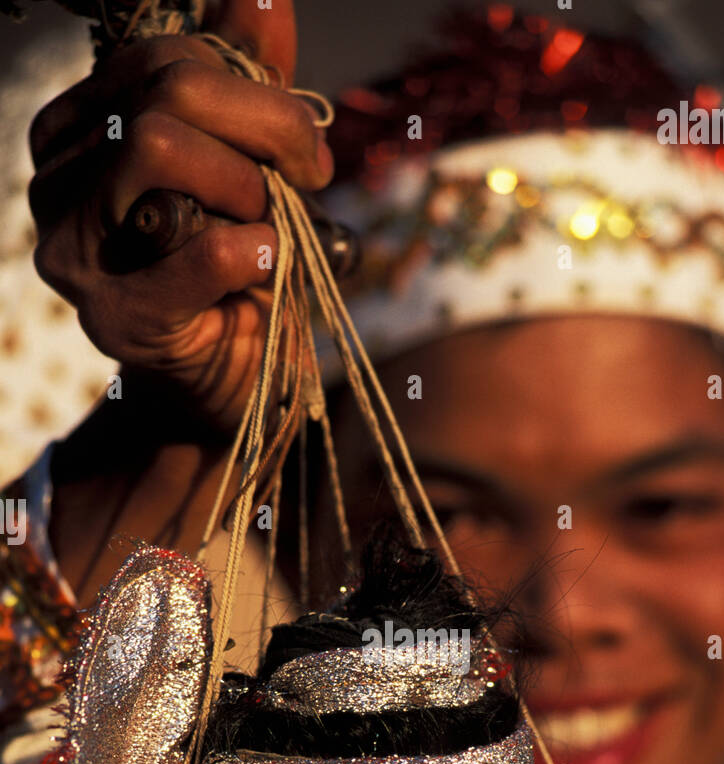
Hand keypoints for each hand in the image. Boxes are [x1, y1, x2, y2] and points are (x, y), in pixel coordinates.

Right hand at [28, 0, 332, 436]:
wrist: (224, 386)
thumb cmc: (233, 276)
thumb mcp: (246, 168)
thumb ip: (248, 84)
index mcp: (81, 134)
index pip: (164, 63)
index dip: (254, 90)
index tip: (307, 147)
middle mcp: (59, 185)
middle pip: (162, 95)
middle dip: (264, 126)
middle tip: (311, 177)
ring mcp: (76, 254)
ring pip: (157, 148)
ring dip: (247, 186)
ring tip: (272, 229)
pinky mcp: (118, 320)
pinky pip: (199, 250)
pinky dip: (256, 250)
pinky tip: (267, 266)